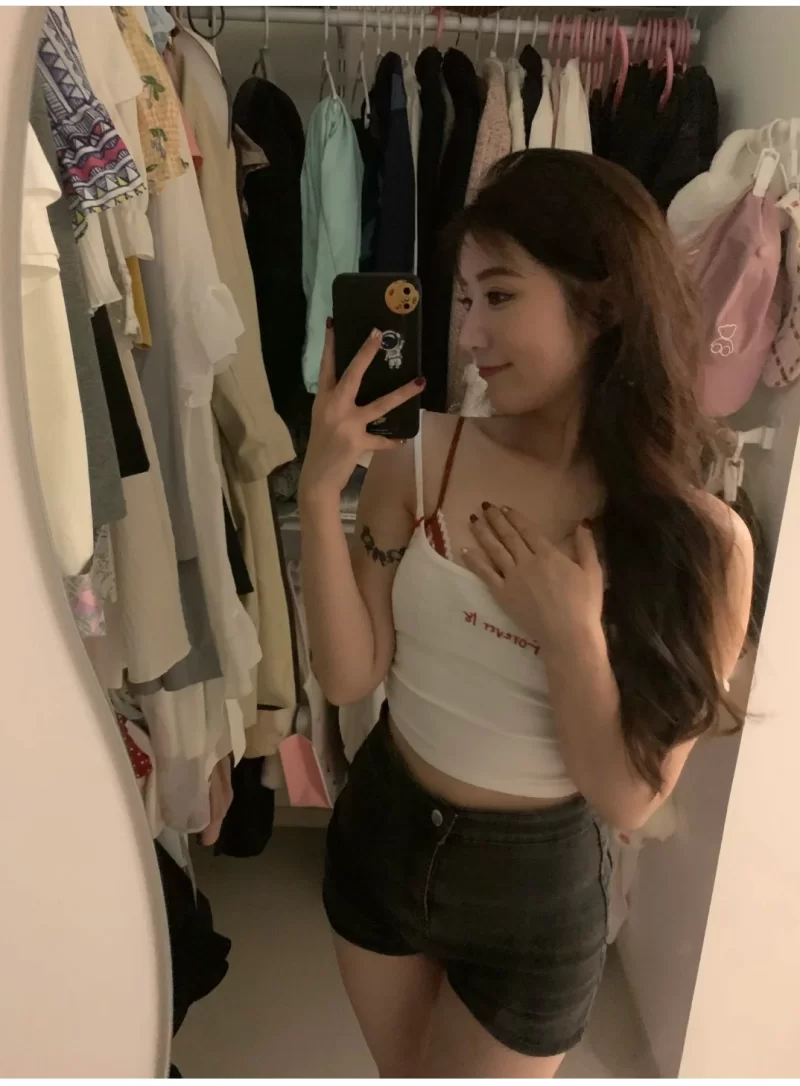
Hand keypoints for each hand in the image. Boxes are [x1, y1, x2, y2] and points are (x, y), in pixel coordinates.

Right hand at [299, 321, 424, 503]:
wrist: (317, 478)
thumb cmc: (322, 447)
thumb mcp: (324, 420)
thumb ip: (338, 404)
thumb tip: (358, 390)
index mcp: (323, 399)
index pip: (326, 366)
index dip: (330, 345)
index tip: (334, 323)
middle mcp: (334, 407)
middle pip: (352, 375)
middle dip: (365, 354)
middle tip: (377, 334)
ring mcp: (347, 424)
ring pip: (380, 404)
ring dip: (403, 393)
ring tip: (420, 381)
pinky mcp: (358, 442)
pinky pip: (383, 439)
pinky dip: (394, 440)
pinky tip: (404, 438)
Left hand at [462, 504, 604, 656]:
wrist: (568, 634)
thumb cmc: (584, 605)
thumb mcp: (593, 571)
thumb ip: (586, 546)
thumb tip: (583, 522)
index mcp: (548, 554)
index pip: (528, 530)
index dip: (514, 517)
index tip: (504, 508)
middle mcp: (527, 561)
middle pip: (508, 536)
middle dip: (495, 520)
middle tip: (484, 507)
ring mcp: (512, 578)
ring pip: (494, 550)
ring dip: (483, 534)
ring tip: (472, 521)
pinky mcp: (502, 594)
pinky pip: (485, 574)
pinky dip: (474, 561)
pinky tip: (465, 551)